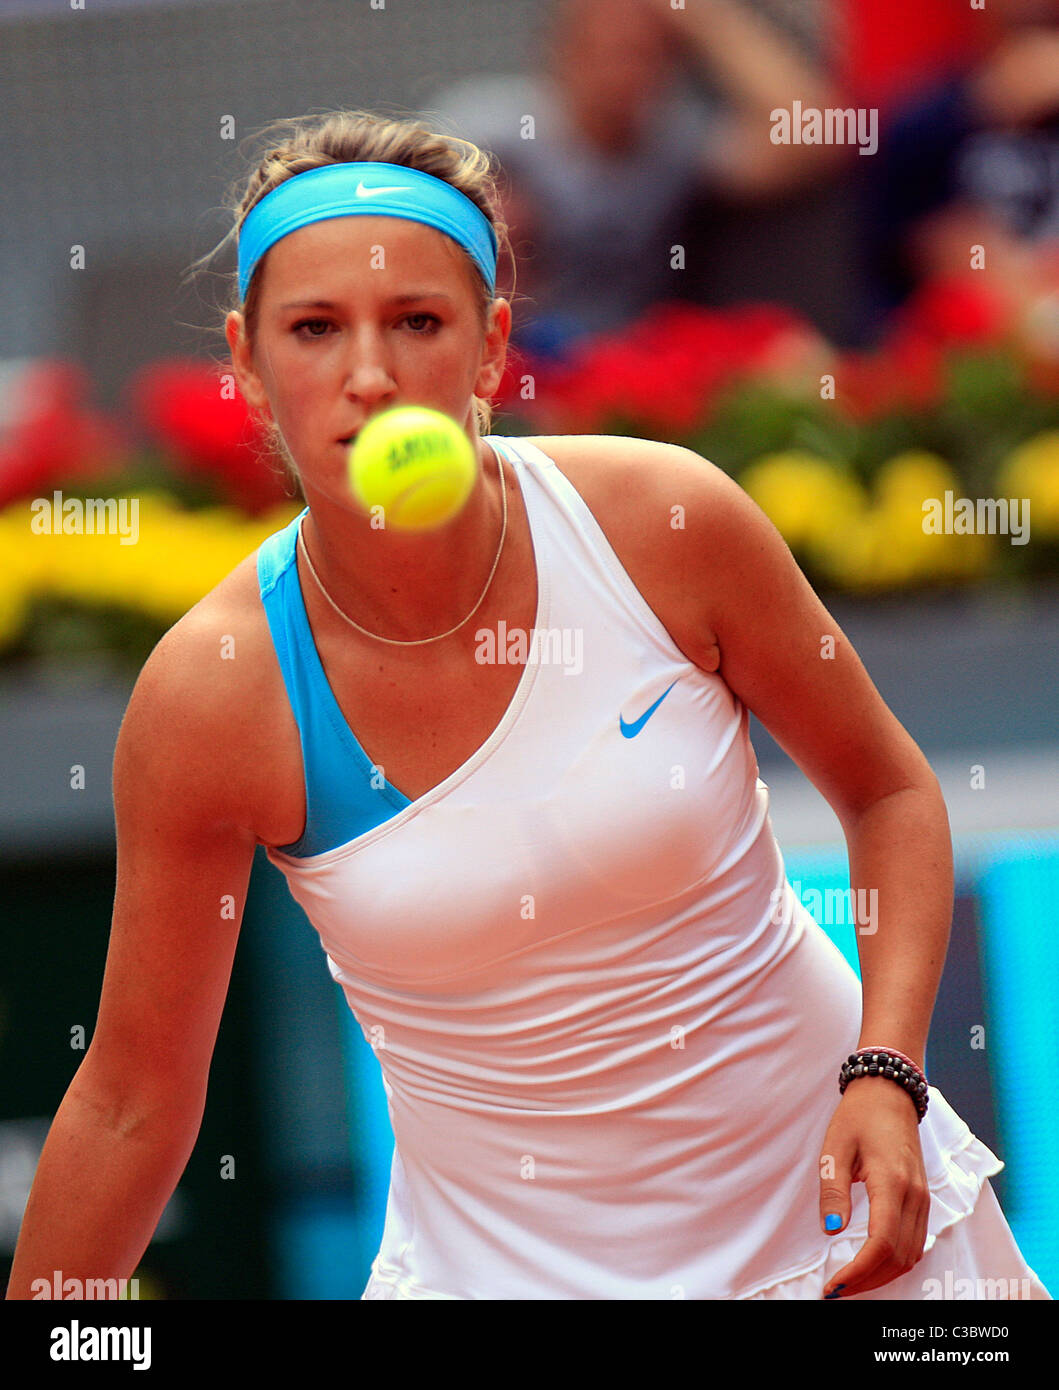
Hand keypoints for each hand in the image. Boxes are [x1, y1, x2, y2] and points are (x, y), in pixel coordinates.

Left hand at [818, 1076, 930, 1298]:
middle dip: (868, 1280)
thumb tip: (831, 1230)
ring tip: (850, 1281)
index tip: (834, 1285)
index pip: (881, 1243)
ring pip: (911, 1254)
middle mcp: (914, 1195)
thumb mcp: (835, 1148)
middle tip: (836, 1290)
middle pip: (899, 1257)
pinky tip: (872, 1264)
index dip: (859, 1271)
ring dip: (882, 1274)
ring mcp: (923, 1198)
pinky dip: (895, 1261)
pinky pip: (916, 1242)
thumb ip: (833, 1191)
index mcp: (891, 1182)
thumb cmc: (859, 1116)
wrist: (889, 1092)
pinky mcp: (923, 1199)